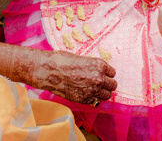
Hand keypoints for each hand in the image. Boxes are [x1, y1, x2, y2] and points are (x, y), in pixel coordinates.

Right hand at [0, 37, 116, 104]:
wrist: (48, 70)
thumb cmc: (62, 61)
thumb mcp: (82, 59)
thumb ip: (93, 67)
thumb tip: (97, 72)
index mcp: (100, 65)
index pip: (112, 73)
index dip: (107, 74)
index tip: (102, 75)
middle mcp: (99, 78)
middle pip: (113, 85)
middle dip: (107, 84)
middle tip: (100, 84)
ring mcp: (92, 90)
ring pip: (107, 95)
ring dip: (102, 93)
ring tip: (94, 90)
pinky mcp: (84, 99)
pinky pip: (95, 102)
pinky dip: (92, 99)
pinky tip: (85, 93)